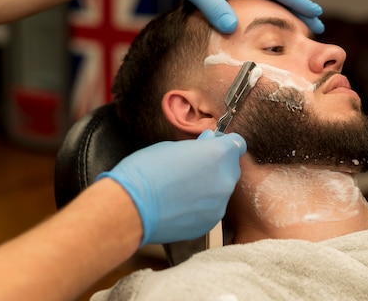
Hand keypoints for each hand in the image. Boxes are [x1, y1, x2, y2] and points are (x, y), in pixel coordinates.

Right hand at [97, 130, 244, 245]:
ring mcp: (219, 205)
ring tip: (181, 188)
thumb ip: (197, 147)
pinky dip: (200, 206)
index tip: (213, 145)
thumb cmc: (145, 172)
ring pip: (220, 190)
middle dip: (216, 166)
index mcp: (219, 155)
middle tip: (192, 167)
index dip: (224, 144)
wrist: (130, 208)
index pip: (238, 144)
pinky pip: (210, 209)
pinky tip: (179, 204)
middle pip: (230, 168)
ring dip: (208, 187)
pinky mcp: (210, 223)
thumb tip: (208, 143)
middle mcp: (225, 180)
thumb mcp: (172, 147)